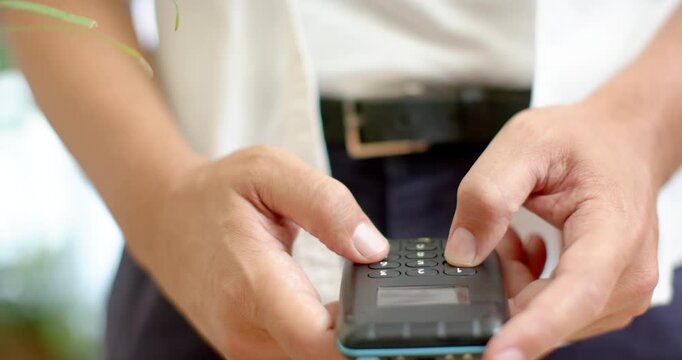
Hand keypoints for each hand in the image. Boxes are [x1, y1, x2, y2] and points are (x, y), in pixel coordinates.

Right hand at [127, 145, 388, 358]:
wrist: (165, 218)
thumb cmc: (216, 194)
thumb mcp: (270, 171)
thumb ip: (327, 206)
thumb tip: (372, 248)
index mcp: (252, 284)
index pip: (319, 342)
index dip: (362, 334)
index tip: (385, 307)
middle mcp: (244, 330)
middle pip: (323, 358)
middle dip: (360, 333)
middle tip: (377, 293)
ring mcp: (243, 347)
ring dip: (340, 338)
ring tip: (352, 299)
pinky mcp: (246, 351)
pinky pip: (297, 355)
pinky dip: (321, 339)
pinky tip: (329, 312)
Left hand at [444, 103, 660, 358]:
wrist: (620, 143)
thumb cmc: (582, 141)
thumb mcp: (524, 144)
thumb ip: (488, 195)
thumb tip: (462, 253)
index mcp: (612, 233)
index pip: (574, 295)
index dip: (533, 330)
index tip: (497, 354)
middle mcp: (626, 274)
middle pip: (547, 310)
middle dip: (505, 280)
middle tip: (500, 231)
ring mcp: (619, 292)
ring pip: (542, 314)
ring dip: (515, 279)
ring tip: (517, 231)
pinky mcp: (604, 299)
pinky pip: (548, 310)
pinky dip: (525, 283)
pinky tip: (527, 247)